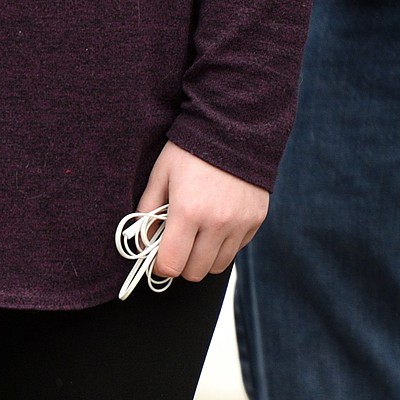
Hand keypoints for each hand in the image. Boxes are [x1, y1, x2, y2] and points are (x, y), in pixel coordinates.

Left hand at [137, 141, 268, 280]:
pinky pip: (237, 249)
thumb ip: (146, 214)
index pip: (171, 265)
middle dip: (180, 264)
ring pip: (217, 265)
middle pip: (194, 272)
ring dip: (203, 258)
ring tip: (195, 236)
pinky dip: (223, 245)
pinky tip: (215, 224)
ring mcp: (240, 223)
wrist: (235, 127)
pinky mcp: (257, 220)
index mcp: (188, 212)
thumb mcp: (159, 177)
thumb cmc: (190, 151)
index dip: (160, 266)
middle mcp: (217, 223)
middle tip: (176, 246)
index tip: (157, 257)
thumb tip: (142, 245)